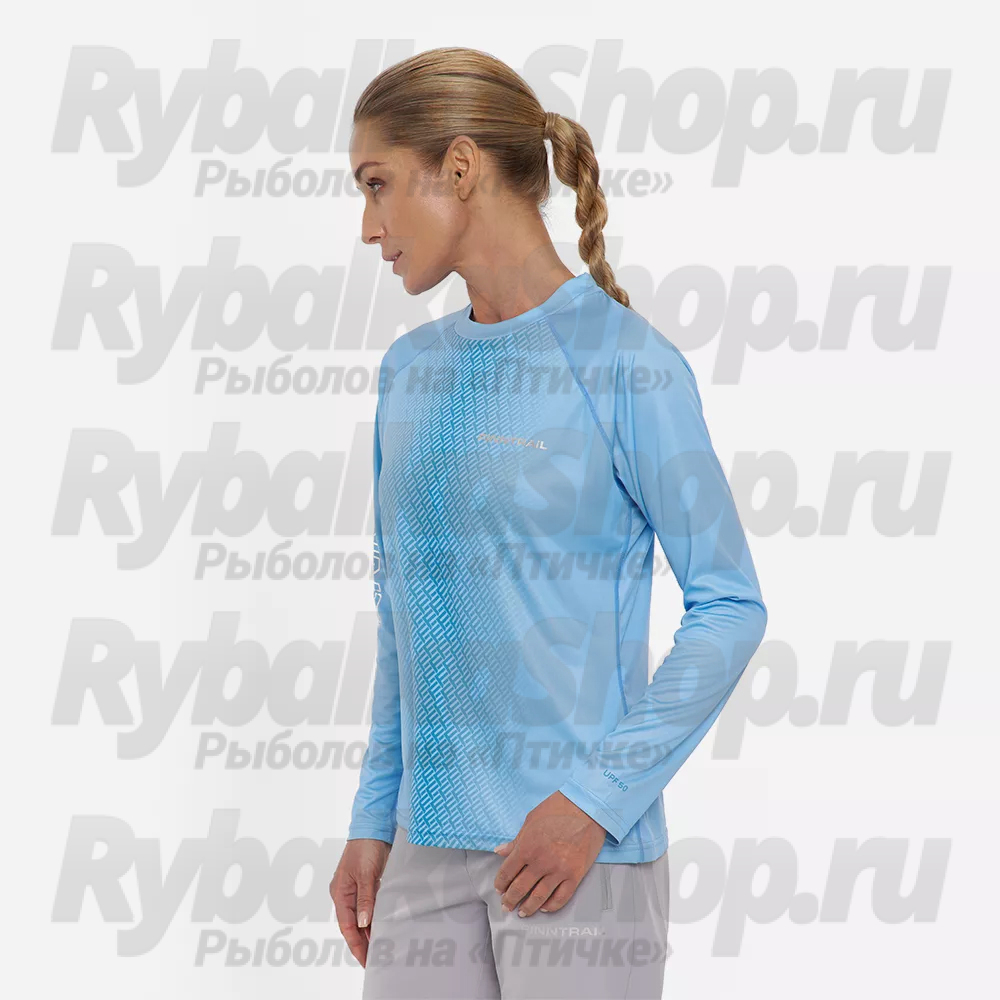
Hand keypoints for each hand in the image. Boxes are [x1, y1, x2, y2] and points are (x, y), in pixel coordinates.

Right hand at [330, 837, 391, 966]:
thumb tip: (363, 923)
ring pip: (362, 917)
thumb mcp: (365, 874)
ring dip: (370, 931)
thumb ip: (365, 898)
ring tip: (381, 948)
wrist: (373, 827)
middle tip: (375, 959)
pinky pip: (370, 907)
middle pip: (353, 924)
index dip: (355, 944)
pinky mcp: (367, 885)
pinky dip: (375, 918)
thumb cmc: (365, 847)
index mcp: (340, 892)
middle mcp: (345, 894)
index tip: (365, 959)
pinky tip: (383, 927)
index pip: (346, 925)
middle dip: (362, 942)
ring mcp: (356, 890)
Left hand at [492, 791, 607, 916]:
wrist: (588, 807)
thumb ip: (516, 839)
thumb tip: (500, 851)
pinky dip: (552, 906)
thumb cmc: (558, 808)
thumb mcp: (531, 820)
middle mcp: (541, 862)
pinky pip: (561, 897)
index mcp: (527, 847)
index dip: (500, 883)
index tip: (499, 888)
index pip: (507, 872)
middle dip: (510, 899)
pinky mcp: (575, 875)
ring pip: (539, 897)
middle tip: (506, 905)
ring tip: (522, 912)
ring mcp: (558, 871)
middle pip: (520, 888)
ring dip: (528, 907)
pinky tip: (545, 908)